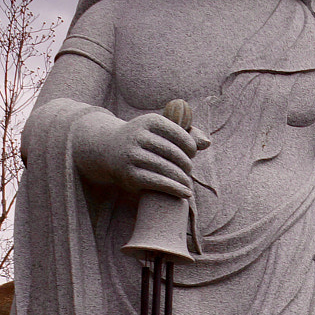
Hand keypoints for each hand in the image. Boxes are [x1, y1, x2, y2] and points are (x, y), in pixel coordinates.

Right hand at [73, 110, 209, 199]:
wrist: (108, 150)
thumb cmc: (144, 140)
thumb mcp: (161, 131)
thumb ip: (187, 134)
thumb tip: (207, 143)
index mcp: (151, 121)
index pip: (181, 136)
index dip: (191, 148)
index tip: (191, 155)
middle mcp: (139, 136)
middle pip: (175, 154)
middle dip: (186, 165)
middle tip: (187, 171)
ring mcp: (132, 155)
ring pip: (168, 169)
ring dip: (183, 179)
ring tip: (187, 183)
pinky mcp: (130, 174)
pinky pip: (158, 183)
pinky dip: (176, 189)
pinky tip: (186, 193)